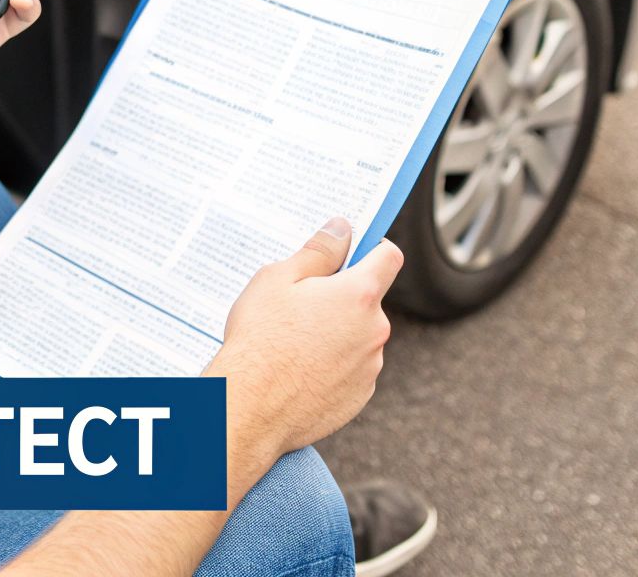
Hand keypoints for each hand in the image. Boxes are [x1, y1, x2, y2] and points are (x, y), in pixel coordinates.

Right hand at [205, 219, 402, 478]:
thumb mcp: (277, 279)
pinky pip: (351, 370)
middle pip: (368, 301)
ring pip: (358, 337)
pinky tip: (299, 370)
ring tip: (293, 344)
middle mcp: (374, 330)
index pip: (388, 257)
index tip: (353, 252)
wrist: (249, 407)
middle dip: (342, 298)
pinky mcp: (359, 397)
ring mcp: (369, 367)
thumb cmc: (259, 340)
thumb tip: (342, 229)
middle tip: (300, 305)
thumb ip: (318, 251)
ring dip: (337, 334)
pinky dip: (332, 367)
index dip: (372, 248)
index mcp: (358, 294)